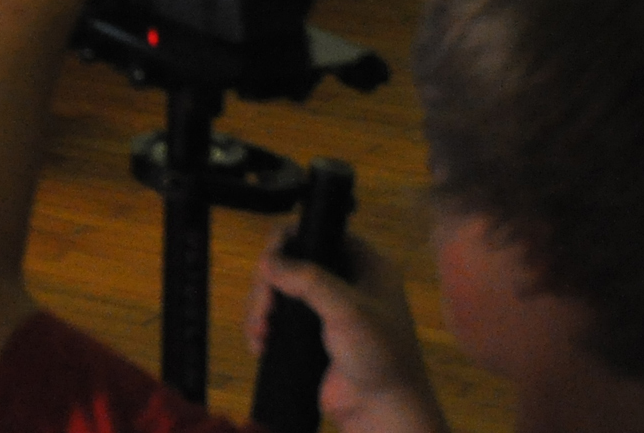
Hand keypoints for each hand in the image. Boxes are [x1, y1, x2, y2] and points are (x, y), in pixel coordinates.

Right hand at [247, 234, 449, 432]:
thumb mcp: (348, 310)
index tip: (268, 266)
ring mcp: (325, 309)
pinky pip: (277, 318)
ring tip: (260, 333)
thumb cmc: (379, 355)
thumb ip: (308, 279)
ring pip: (278, 290)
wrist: (384, 411)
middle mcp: (344, 280)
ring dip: (261, 309)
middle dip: (267, 285)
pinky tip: (261, 344)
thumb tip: (266, 262)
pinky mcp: (310, 334)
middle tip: (263, 310)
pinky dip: (263, 327)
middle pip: (288, 261)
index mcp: (363, 263)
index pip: (317, 232)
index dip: (286, 243)